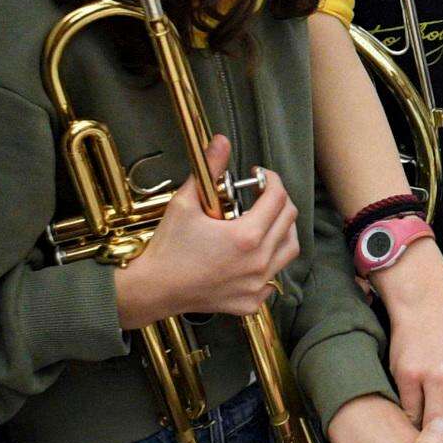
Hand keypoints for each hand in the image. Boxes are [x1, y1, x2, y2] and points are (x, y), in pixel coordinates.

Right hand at [111, 135, 298, 329]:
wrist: (153, 288)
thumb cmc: (167, 248)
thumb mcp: (185, 202)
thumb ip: (208, 170)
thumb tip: (221, 141)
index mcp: (247, 236)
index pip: (278, 198)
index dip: (271, 179)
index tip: (259, 175)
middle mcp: (258, 261)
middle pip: (289, 221)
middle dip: (278, 201)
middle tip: (260, 195)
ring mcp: (256, 284)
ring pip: (289, 250)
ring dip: (282, 231)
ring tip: (264, 222)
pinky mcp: (249, 301)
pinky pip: (273, 280)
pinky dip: (270, 265)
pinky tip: (253, 257)